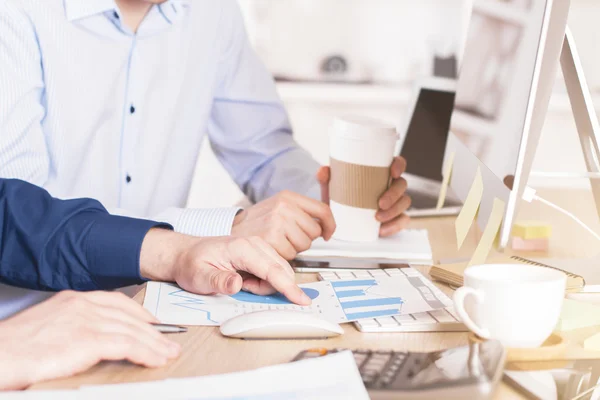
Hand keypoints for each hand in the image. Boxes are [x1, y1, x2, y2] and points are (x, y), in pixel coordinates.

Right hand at [0, 291, 180, 389]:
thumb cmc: (14, 348)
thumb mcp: (48, 328)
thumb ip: (73, 328)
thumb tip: (92, 342)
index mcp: (72, 299)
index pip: (117, 302)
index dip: (139, 313)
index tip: (153, 323)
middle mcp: (82, 304)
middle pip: (129, 316)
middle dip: (153, 331)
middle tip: (169, 341)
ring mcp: (85, 320)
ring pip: (133, 330)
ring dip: (156, 344)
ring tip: (169, 354)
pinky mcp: (87, 339)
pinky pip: (127, 345)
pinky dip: (146, 353)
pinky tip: (157, 360)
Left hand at [140, 231, 310, 305]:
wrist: (186, 253)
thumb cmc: (191, 263)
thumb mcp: (199, 277)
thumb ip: (219, 281)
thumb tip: (237, 284)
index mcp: (241, 248)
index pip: (272, 270)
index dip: (288, 287)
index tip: (301, 300)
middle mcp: (254, 243)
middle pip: (280, 270)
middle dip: (269, 288)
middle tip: (244, 290)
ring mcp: (259, 247)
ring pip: (279, 271)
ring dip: (265, 284)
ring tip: (242, 284)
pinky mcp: (260, 253)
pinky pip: (273, 270)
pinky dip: (264, 280)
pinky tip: (247, 280)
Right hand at [230, 190, 335, 259]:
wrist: (231, 230)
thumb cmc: (257, 222)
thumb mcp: (278, 206)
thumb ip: (300, 211)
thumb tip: (326, 223)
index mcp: (288, 197)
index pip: (322, 210)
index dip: (330, 224)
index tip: (328, 233)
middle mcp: (284, 207)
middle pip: (315, 231)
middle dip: (306, 238)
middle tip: (289, 238)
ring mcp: (277, 222)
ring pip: (305, 244)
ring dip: (295, 248)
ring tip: (280, 242)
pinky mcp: (272, 238)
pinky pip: (292, 254)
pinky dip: (284, 256)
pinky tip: (273, 248)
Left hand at [317, 156, 410, 236]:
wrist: (341, 219)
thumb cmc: (342, 198)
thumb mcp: (333, 188)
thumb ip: (327, 178)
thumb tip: (323, 171)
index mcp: (381, 173)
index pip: (397, 164)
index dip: (399, 165)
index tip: (392, 172)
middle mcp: (391, 186)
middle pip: (402, 185)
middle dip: (394, 194)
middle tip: (380, 203)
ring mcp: (395, 202)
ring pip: (404, 203)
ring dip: (394, 211)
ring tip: (378, 218)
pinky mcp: (395, 218)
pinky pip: (402, 221)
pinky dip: (394, 226)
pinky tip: (383, 229)